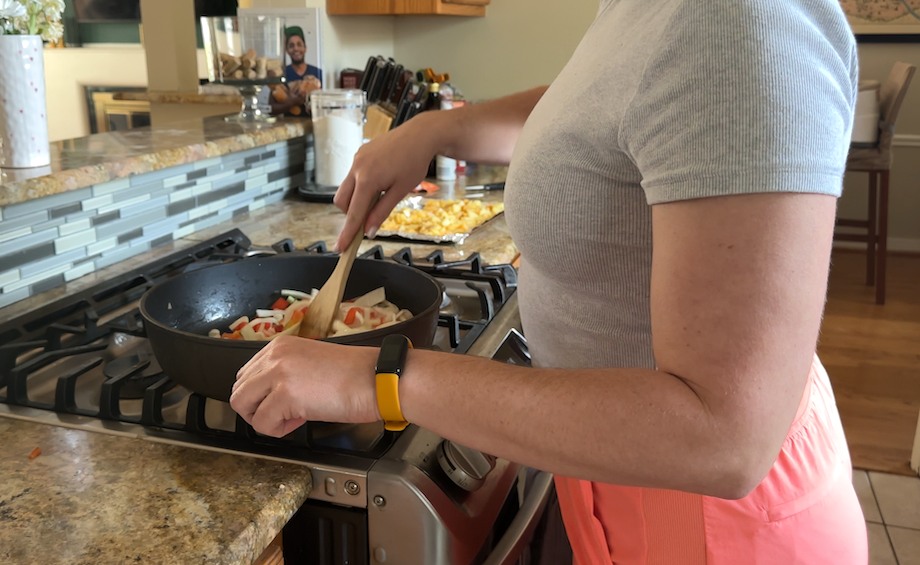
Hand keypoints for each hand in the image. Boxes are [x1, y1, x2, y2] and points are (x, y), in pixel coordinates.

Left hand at [229, 336, 379, 436]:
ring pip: (242, 406)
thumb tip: (271, 397)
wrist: (378, 379)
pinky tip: (301, 420)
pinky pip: (262, 423)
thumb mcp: (311, 365)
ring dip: (264, 419)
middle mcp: (274, 355)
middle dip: (258, 408)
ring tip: (291, 418)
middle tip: (285, 414)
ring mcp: (278, 373)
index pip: (247, 375)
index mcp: (280, 346)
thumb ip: (286, 374)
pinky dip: (278, 430)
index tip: (286, 400)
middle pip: (239, 390)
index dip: (263, 395)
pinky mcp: (285, 394)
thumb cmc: (355, 376)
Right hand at [332, 112, 443, 249]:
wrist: (420, 135)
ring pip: (345, 188)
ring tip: (379, 195)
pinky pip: (352, 176)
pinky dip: (360, 186)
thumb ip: (382, 212)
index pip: (353, 213)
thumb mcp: (400, 191)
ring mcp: (357, 159)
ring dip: (355, 199)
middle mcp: (357, 168)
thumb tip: (369, 231)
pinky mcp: (359, 154)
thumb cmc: (414, 161)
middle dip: (351, 213)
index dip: (347, 233)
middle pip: (341, 201)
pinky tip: (380, 182)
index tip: (340, 248)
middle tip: (369, 217)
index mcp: (367, 179)